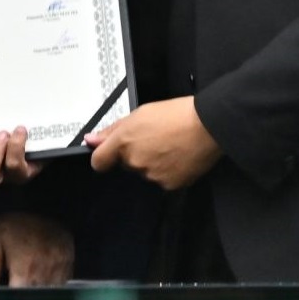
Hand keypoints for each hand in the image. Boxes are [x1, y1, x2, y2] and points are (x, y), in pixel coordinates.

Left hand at [87, 96, 220, 189]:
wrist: (207, 126)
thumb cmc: (176, 114)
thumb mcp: (139, 114)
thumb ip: (112, 129)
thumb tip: (91, 139)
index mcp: (124, 141)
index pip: (99, 161)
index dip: (102, 158)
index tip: (106, 155)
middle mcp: (135, 161)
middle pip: (126, 164)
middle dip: (134, 154)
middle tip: (153, 140)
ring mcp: (152, 175)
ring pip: (145, 172)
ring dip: (152, 163)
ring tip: (169, 146)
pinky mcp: (169, 185)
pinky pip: (162, 180)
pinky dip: (167, 172)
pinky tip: (177, 157)